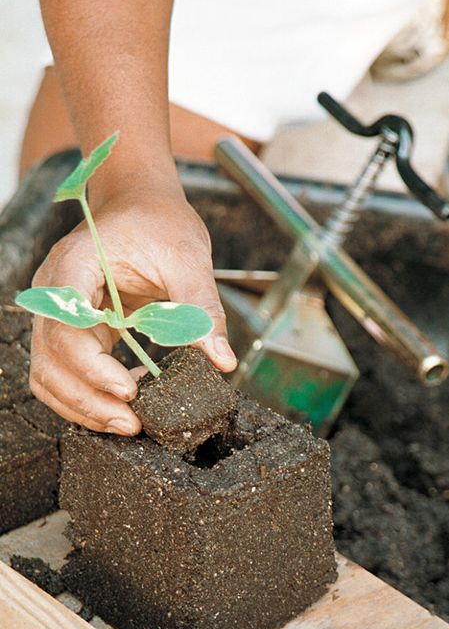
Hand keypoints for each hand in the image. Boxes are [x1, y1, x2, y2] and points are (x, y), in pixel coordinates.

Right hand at [29, 186, 236, 434]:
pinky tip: (120, 402)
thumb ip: (201, 307)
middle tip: (132, 424)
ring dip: (81, 405)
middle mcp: (54, 290)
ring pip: (47, 372)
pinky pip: (62, 369)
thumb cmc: (159, 220)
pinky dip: (82, 394)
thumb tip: (222, 360)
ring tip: (125, 425)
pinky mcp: (70, 326)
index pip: (66, 324)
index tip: (130, 388)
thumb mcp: (187, 256)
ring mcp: (56, 310)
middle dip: (87, 398)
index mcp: (76, 265)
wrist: (141, 203)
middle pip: (50, 357)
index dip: (92, 365)